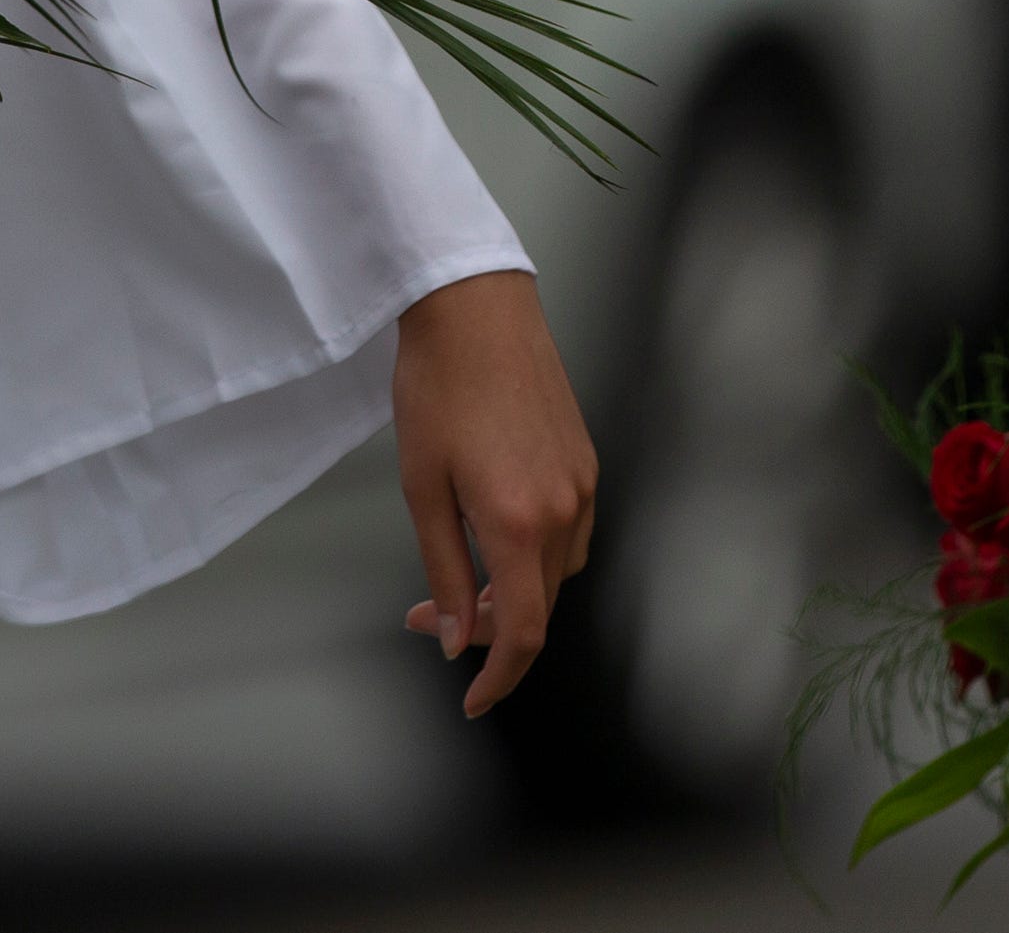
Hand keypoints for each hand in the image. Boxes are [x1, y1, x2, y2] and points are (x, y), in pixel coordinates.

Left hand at [393, 268, 597, 718]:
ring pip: (558, 574)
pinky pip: (569, 535)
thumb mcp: (423, 488)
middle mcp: (564, 510)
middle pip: (540, 606)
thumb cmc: (437, 388)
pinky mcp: (585, 460)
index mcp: (519, 523)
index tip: (471, 700)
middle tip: (427, 615)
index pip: (522, 632)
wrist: (475, 308)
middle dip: (487, 628)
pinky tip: (495, 536)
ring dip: (513, 593)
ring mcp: (582, 484)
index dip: (499, 677)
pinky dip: (535, 557)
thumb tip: (455, 638)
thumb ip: (445, 571)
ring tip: (460, 577)